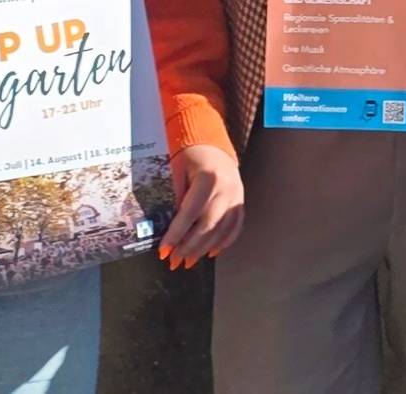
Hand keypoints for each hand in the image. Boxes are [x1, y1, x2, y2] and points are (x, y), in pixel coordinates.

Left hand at [160, 144, 243, 269]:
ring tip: (188, 261)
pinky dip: (224, 242)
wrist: (213, 143)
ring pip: (222, 230)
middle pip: (208, 226)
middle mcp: (226, 189)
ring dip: (204, 249)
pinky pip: (235, 226)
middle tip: (174, 262)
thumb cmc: (190, 154)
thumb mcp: (177, 169)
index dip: (176, 234)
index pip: (190, 213)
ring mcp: (236, 196)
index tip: (164, 251)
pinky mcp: (241, 201)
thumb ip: (175, 195)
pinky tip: (212, 252)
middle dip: (189, 247)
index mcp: (209, 179)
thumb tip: (167, 226)